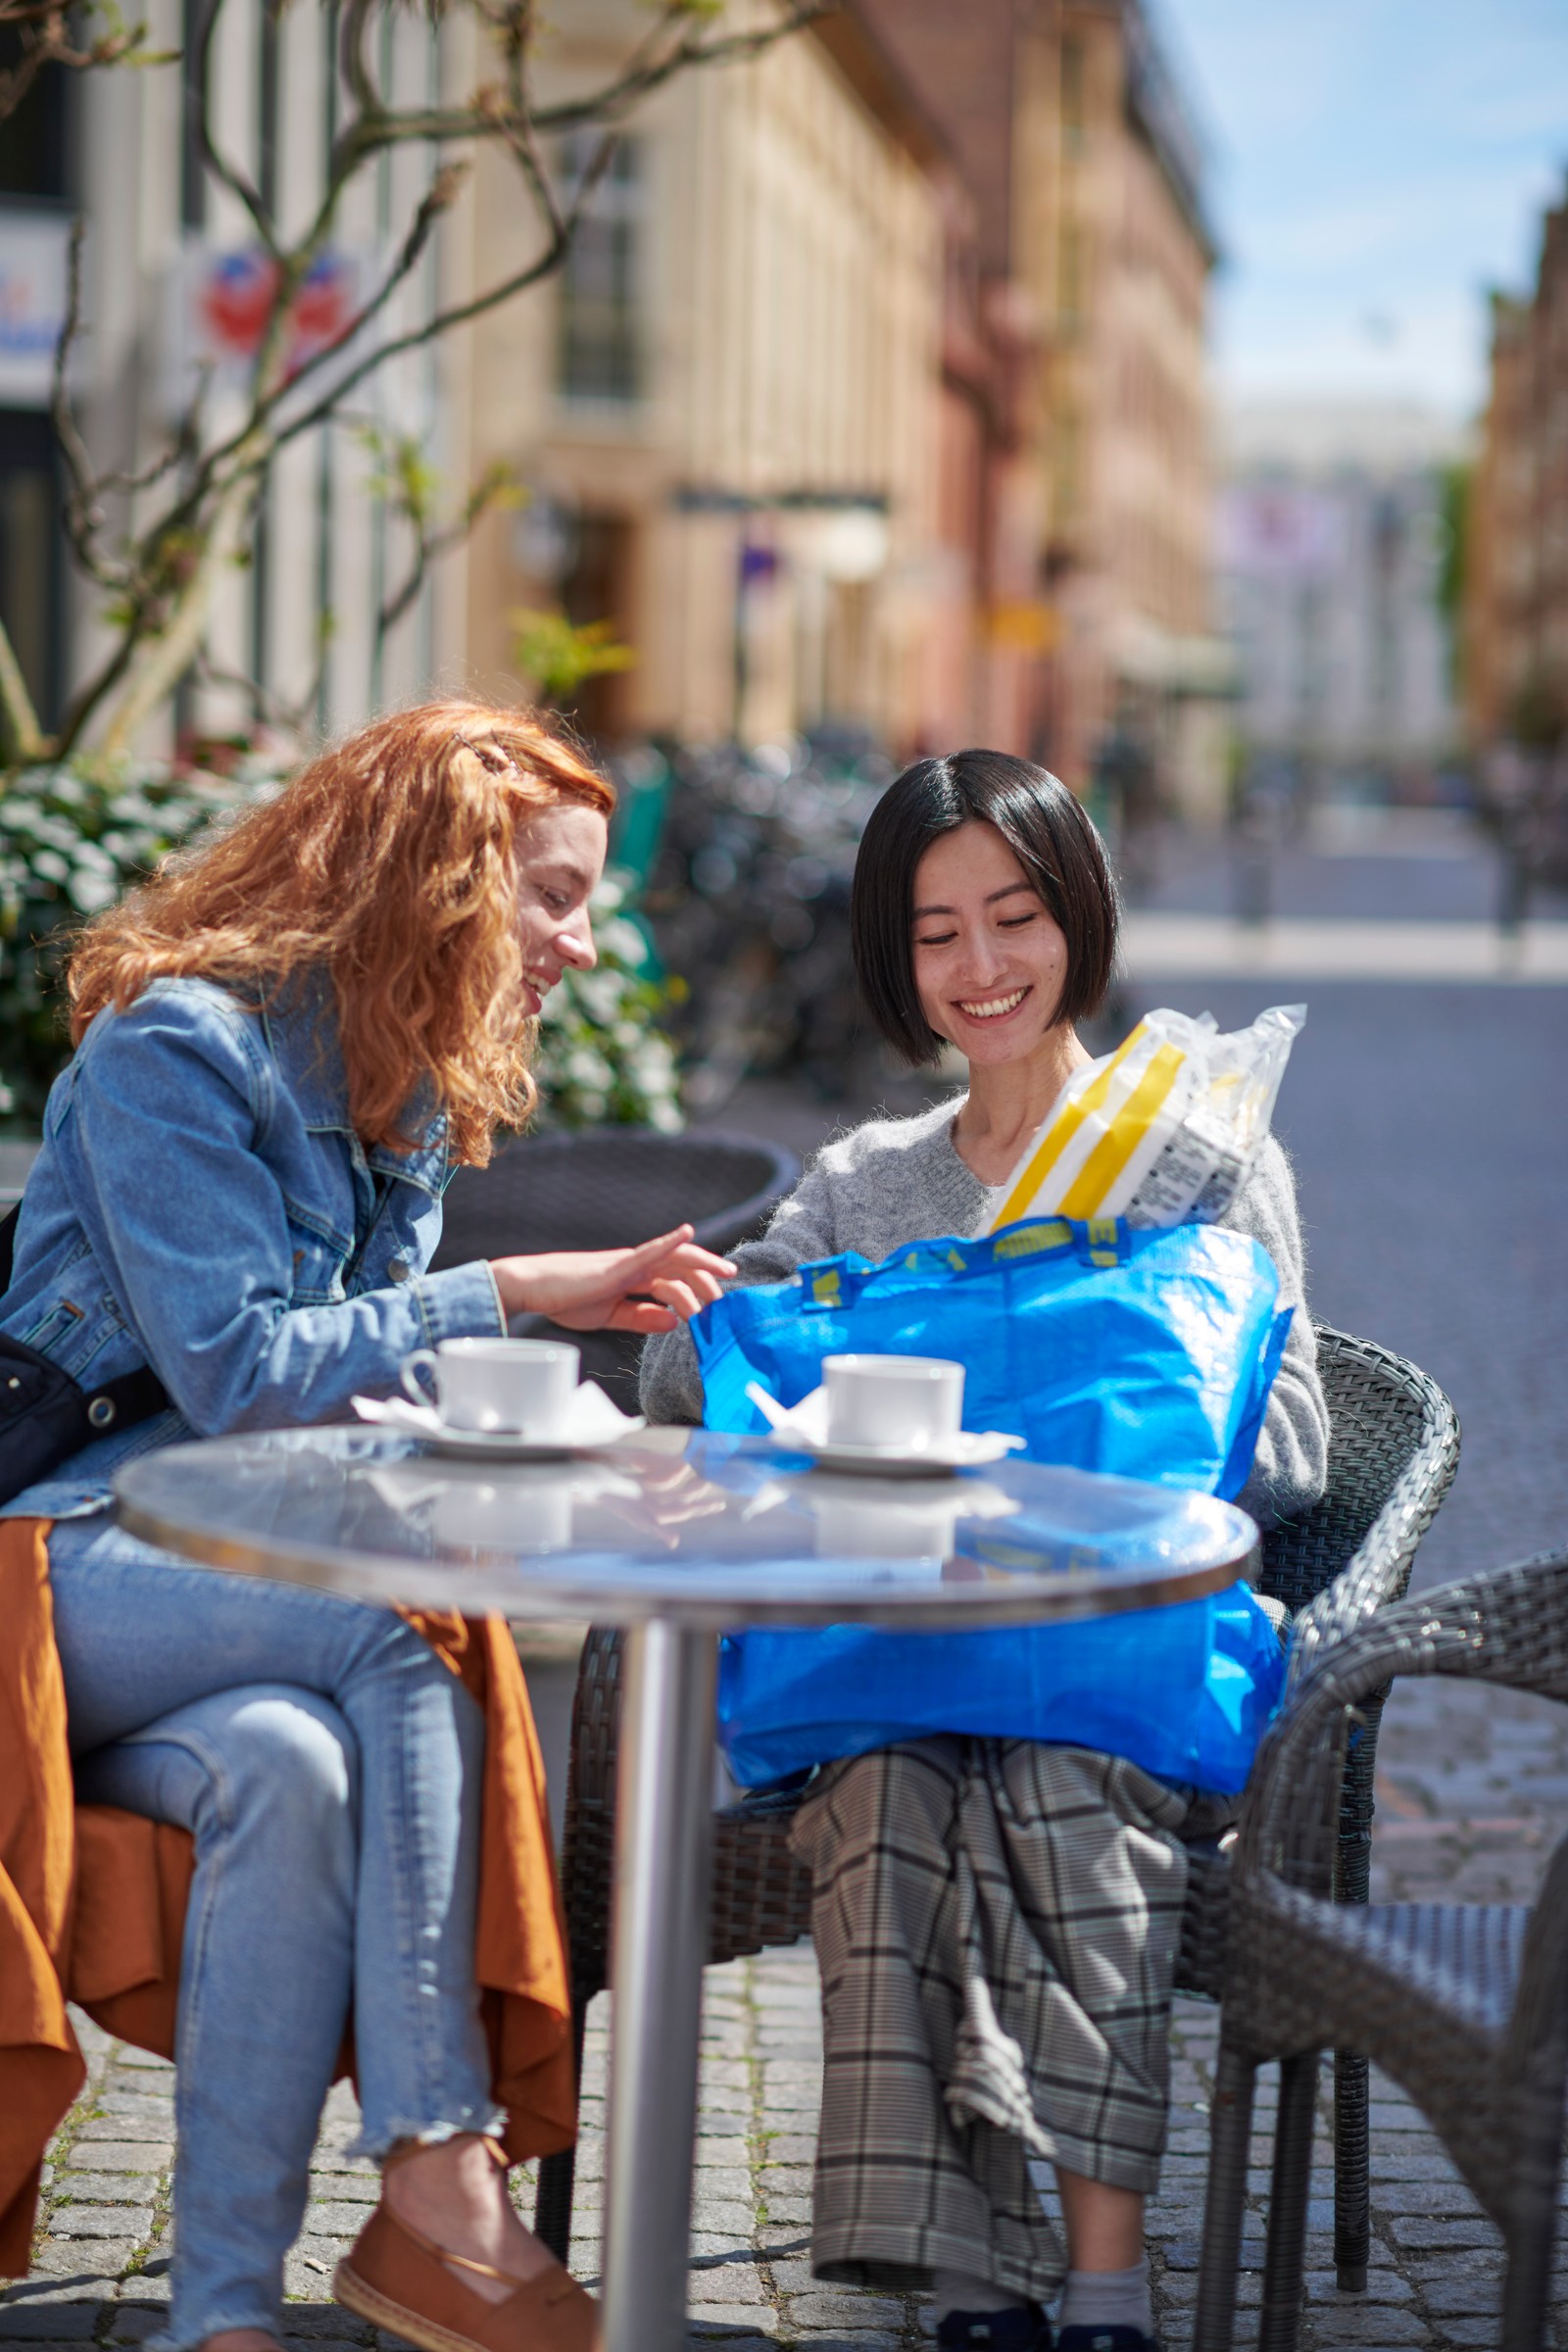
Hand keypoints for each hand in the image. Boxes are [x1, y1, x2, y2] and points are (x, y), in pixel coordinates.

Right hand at [490, 1225, 736, 1333]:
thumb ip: (641, 1318)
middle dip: (708, 1278)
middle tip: (726, 1299)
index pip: (675, 1279)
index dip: (699, 1287)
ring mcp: (628, 1262)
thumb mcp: (610, 1316)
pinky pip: (648, 1250)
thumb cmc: (566, 1299)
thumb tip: (674, 1322)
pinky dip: (670, 1241)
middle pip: (682, 1266)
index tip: (718, 1302)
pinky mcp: (616, 1265)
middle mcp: (636, 1265)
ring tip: (723, 1276)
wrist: (534, 1289)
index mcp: (634, 1277)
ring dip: (701, 1267)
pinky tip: (687, 1233)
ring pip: (674, 1258)